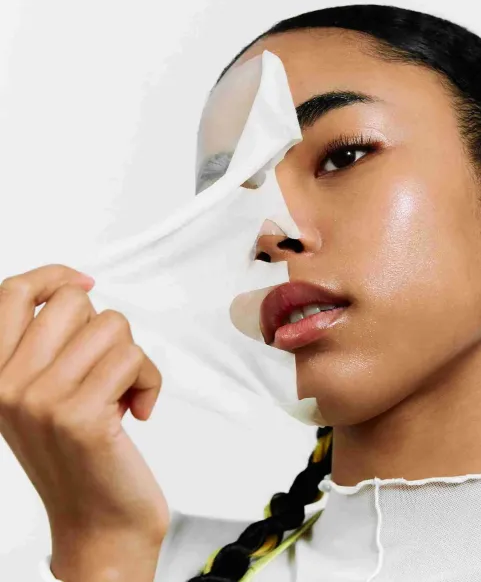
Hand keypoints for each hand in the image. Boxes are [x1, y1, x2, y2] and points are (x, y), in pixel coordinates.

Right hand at [0, 264, 169, 542]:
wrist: (98, 522)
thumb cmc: (80, 455)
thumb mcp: (44, 396)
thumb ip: (45, 347)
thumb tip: (79, 289)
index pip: (11, 293)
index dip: (53, 276)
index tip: (86, 281)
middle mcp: (6, 386)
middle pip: (76, 302)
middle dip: (107, 330)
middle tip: (106, 370)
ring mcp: (40, 400)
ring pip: (112, 326)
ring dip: (132, 359)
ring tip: (122, 394)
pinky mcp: (81, 416)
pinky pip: (133, 359)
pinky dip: (150, 381)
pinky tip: (138, 410)